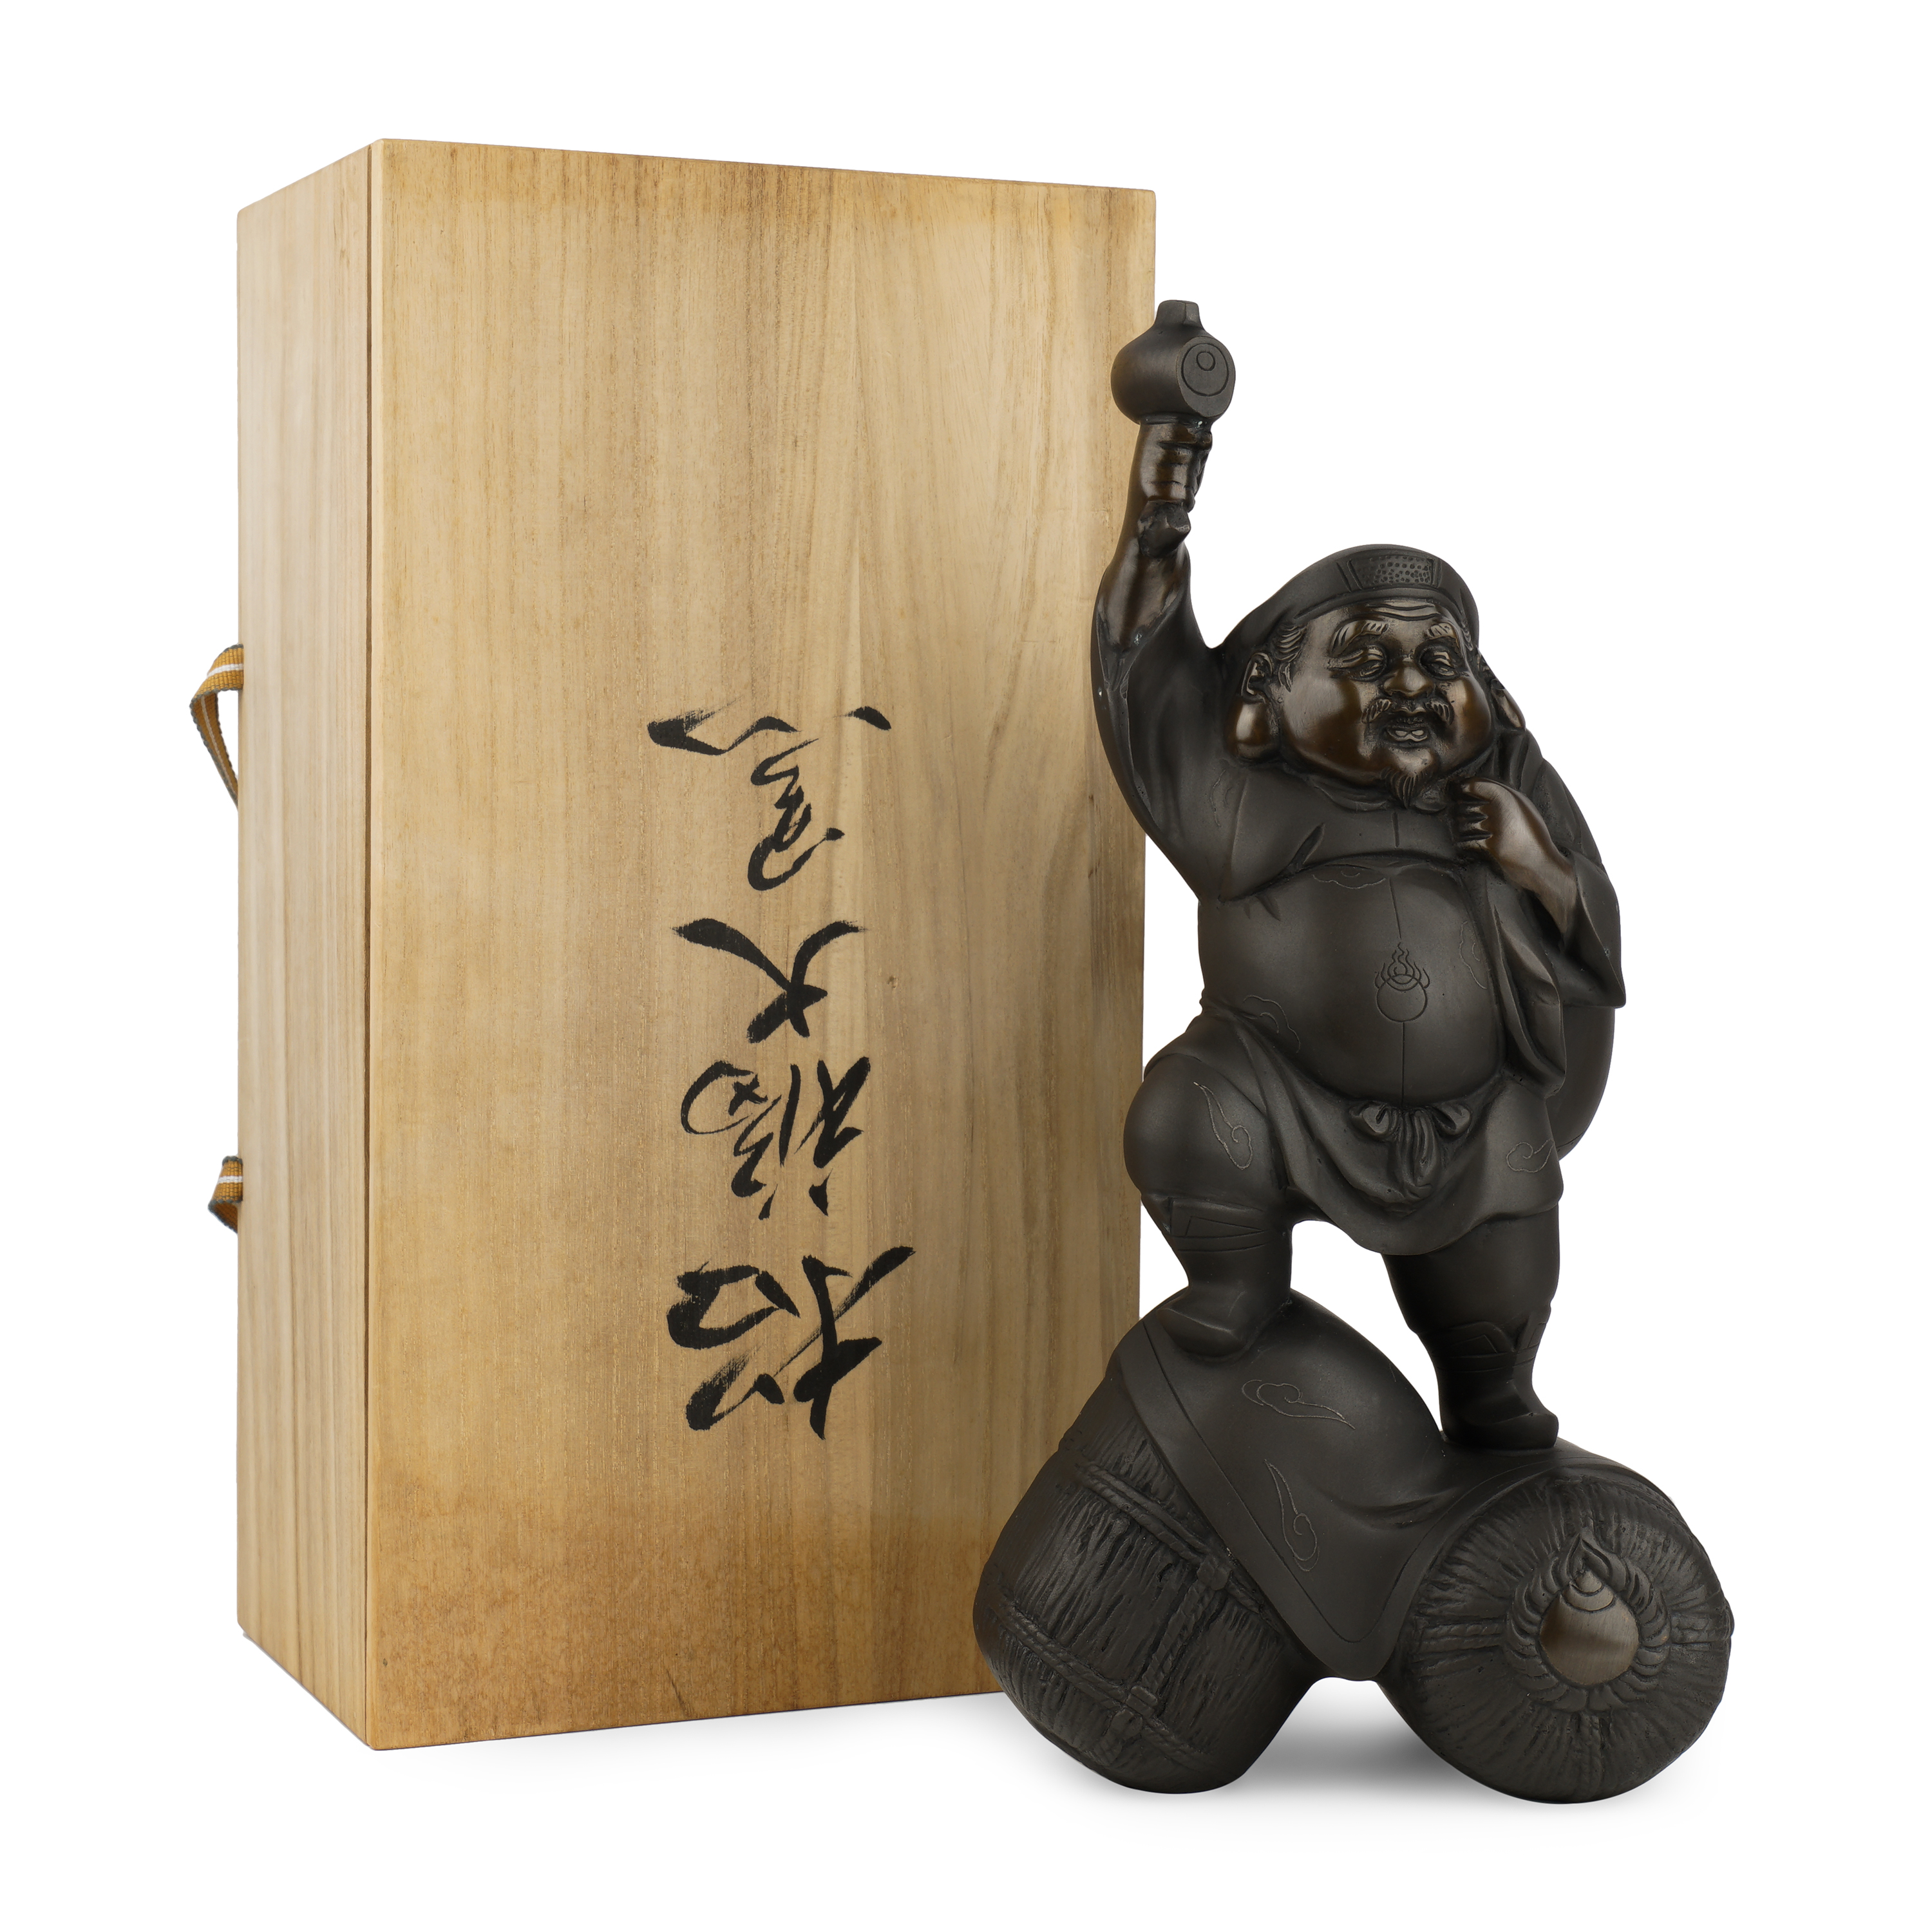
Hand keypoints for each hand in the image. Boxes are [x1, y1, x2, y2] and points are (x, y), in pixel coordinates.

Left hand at [1453, 780, 1578, 934]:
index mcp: (1511, 797)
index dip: (1463, 787)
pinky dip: (1465, 843)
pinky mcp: (1492, 845)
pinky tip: (1468, 845)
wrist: (1542, 864)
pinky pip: (1467, 841)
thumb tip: (1479, 790)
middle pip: (1466, 805)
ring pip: (1464, 824)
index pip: (1476, 785)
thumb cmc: (1533, 837)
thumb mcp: (1524, 810)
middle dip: (1459, 810)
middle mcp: (1503, 809)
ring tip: (1463, 831)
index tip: (1458, 791)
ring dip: (1461, 828)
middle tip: (1457, 813)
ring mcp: (1497, 827)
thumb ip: (1505, 799)